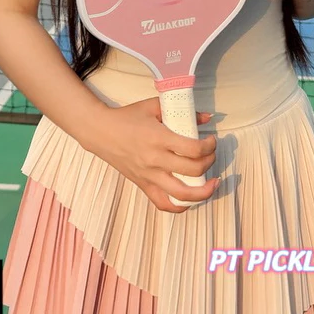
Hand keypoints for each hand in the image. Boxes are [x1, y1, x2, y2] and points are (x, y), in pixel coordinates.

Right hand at [83, 98, 218, 212]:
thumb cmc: (128, 117)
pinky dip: (180, 206)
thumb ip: (181, 111)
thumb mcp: (153, 107)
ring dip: (203, 192)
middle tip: (211, 154)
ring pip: (182, 194)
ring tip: (212, 184)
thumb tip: (207, 117)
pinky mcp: (143, 185)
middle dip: (209, 162)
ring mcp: (149, 176)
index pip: (193, 149)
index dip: (209, 146)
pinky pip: (163, 203)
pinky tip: (190, 198)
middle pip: (193, 170)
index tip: (211, 140)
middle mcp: (155, 160)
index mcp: (159, 138)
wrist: (101, 132)